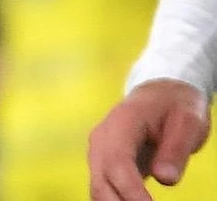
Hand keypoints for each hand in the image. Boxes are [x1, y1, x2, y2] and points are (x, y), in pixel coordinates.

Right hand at [93, 78, 211, 200]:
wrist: (160, 95)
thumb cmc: (176, 107)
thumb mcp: (189, 122)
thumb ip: (176, 150)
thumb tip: (165, 180)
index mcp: (121, 123)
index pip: (118, 162)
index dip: (130, 190)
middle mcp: (102, 140)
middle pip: (101, 182)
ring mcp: (100, 153)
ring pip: (98, 190)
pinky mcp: (105, 166)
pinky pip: (104, 190)